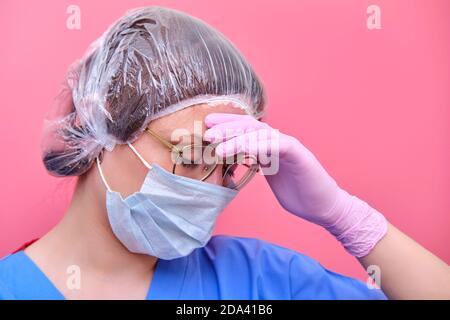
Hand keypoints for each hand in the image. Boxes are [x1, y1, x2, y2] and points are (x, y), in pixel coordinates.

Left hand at [204, 113, 386, 256]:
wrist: (324, 206)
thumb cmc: (297, 192)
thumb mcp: (268, 175)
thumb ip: (253, 164)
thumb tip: (228, 163)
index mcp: (269, 146)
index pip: (245, 129)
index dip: (226, 125)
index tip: (207, 126)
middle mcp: (277, 141)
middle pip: (249, 127)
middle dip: (227, 128)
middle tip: (207, 132)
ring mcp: (288, 145)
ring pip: (259, 134)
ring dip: (237, 138)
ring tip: (217, 145)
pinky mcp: (298, 154)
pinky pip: (276, 145)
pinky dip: (258, 145)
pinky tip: (242, 148)